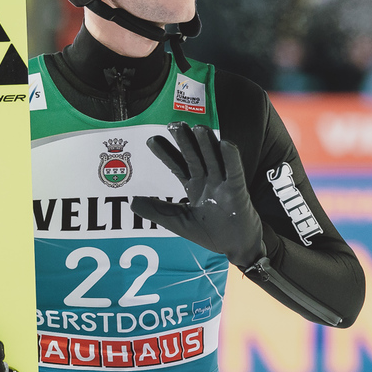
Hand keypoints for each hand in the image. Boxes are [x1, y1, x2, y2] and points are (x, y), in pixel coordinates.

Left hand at [130, 122, 262, 268]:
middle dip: (184, 142)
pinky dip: (231, 158)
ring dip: (207, 144)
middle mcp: (208, 181)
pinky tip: (226, 143)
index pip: (177, 165)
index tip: (151, 140)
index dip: (166, 153)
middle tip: (174, 124)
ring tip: (198, 128)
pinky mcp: (239, 191)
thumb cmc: (212, 234)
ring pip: (214, 160)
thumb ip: (158, 212)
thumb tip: (132, 202)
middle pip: (194, 157)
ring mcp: (224, 184)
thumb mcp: (180, 223)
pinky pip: (234, 172)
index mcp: (194, 186)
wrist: (237, 247)